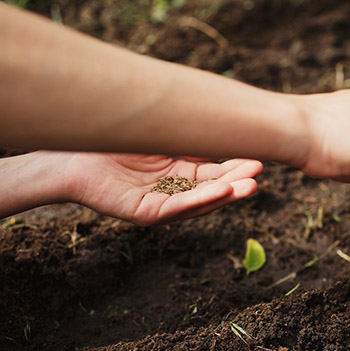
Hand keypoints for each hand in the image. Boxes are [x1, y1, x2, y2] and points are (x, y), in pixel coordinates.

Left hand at [62, 152, 261, 224]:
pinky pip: (177, 208)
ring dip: (226, 195)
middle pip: (213, 189)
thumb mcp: (162, 136)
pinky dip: (200, 201)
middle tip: (259, 171)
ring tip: (249, 186)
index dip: (236, 167)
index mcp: (180, 174)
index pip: (215, 173)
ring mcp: (161, 204)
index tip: (258, 158)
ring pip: (200, 201)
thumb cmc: (114, 140)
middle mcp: (174, 191)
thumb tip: (223, 120)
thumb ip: (188, 136)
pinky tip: (221, 192)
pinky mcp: (146, 213)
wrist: (71, 151)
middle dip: (237, 181)